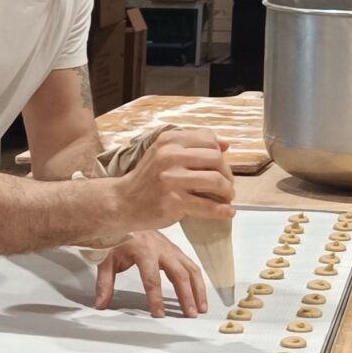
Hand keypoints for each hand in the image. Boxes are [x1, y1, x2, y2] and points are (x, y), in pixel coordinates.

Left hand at [94, 230, 208, 316]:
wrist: (123, 215)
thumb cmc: (116, 236)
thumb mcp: (106, 259)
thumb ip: (105, 283)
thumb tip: (101, 304)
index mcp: (143, 249)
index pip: (151, 277)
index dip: (155, 297)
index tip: (159, 313)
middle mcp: (161, 248)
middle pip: (178, 274)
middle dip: (185, 296)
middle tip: (189, 315)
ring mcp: (171, 248)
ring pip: (191, 269)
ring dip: (198, 290)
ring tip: (200, 309)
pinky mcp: (176, 250)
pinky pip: (192, 265)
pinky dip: (198, 281)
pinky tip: (200, 296)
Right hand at [113, 128, 235, 228]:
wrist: (123, 202)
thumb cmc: (148, 179)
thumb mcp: (164, 153)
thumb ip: (193, 145)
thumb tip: (226, 144)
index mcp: (169, 141)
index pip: (209, 140)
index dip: (219, 155)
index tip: (219, 168)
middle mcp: (169, 156)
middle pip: (216, 159)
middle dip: (227, 174)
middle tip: (226, 186)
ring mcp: (171, 179)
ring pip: (216, 181)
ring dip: (227, 191)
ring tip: (226, 197)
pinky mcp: (173, 201)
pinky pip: (207, 205)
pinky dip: (222, 210)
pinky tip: (227, 212)